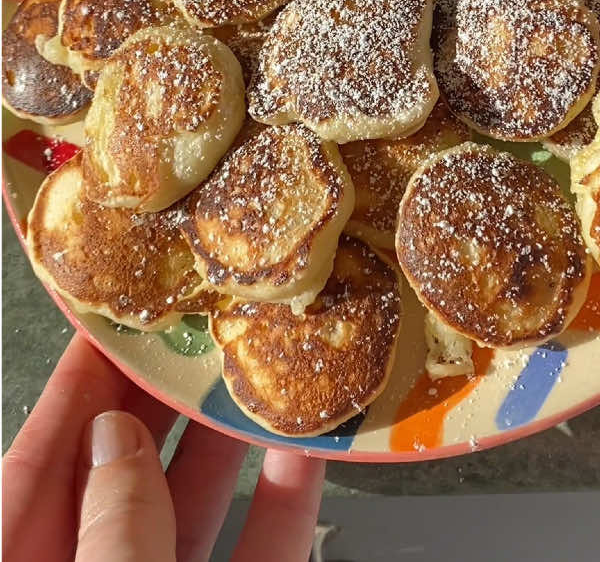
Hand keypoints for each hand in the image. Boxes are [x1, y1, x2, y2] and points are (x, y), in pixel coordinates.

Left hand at [3, 333, 323, 561]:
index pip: (39, 463)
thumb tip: (119, 441)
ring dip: (227, 438)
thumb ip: (112, 525)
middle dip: (160, 394)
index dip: (78, 382)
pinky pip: (258, 554)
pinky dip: (284, 502)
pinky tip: (305, 449)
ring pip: (194, 507)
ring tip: (258, 366)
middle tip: (198, 322)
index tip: (114, 315)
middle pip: (122, 471)